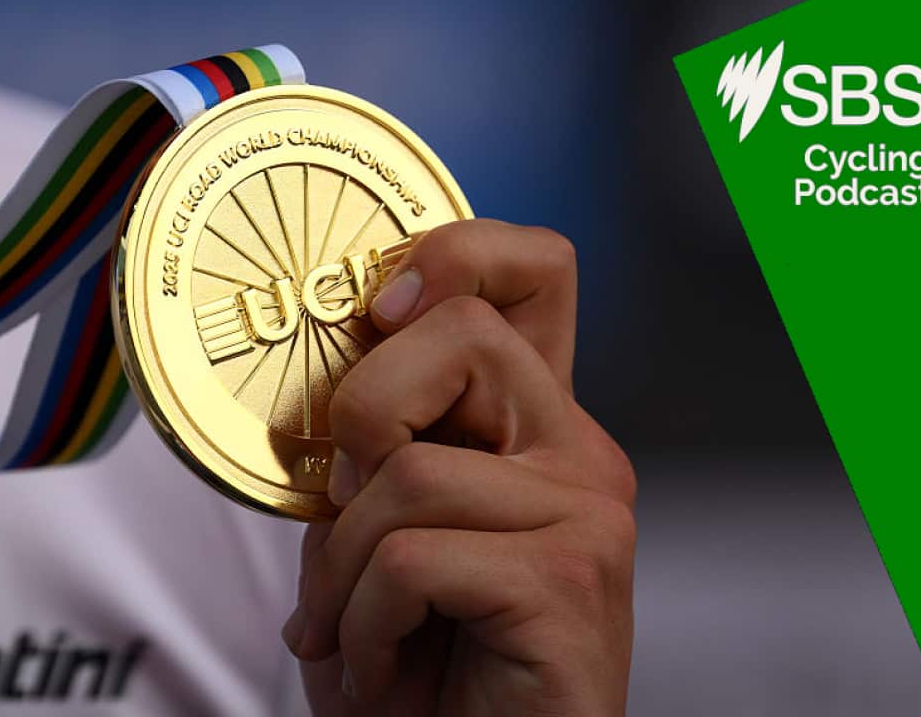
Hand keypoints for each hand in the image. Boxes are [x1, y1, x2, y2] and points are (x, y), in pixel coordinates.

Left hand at [282, 219, 635, 715]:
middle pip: (462, 335)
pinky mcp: (569, 580)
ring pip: (411, 471)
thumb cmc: (424, 661)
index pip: (535, 272)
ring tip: (344, 627)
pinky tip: (381, 667)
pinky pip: (411, 559)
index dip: (457, 252)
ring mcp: (586, 512)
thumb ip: (374, 458)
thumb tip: (334, 413)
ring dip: (338, 567)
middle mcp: (577, 451)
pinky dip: (363, 625)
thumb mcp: (378, 536)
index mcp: (533, 426)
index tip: (380, 307)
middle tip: (342, 506)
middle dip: (360, 417)